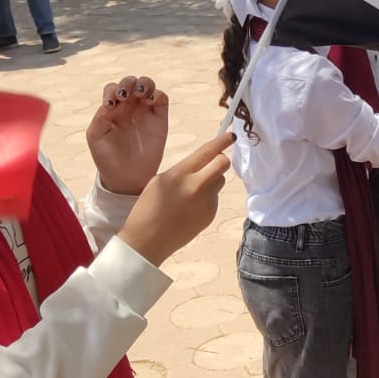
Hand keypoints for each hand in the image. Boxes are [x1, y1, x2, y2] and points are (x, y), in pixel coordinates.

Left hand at [86, 75, 168, 195]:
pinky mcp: (160, 118)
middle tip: (124, 95)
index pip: (112, 89)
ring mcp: (145, 111)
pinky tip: (149, 101)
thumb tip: (113, 102)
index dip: (111, 91)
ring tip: (139, 93)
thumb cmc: (107, 158)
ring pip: (147, 85)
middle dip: (127, 83)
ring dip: (143, 84)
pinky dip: (157, 94)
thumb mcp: (96, 136)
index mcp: (112, 108)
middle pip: (130, 82)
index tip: (110, 105)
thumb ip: (100, 117)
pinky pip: (161, 98)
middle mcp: (129, 107)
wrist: (126, 178)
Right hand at [117, 134, 233, 268]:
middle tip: (212, 162)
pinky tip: (190, 208)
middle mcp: (197, 187)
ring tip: (193, 190)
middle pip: (223, 164)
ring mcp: (206, 202)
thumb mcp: (160, 181)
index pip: (208, 152)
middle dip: (221, 159)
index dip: (221, 141)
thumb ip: (183, 170)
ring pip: (220, 181)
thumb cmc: (147, 209)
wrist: (147, 242)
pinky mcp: (210, 215)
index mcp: (180, 174)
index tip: (231, 136)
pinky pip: (215, 198)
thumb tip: (203, 163)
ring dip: (212, 179)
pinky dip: (207, 197)